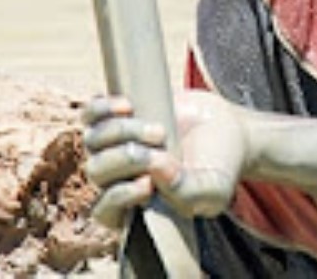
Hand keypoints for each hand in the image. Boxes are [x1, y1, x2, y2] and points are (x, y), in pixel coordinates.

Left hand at [80, 90, 247, 228]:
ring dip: (122, 132)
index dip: (119, 198)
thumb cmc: (218, 167)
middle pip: (96, 171)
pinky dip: (103, 108)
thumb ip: (186, 193)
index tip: (148, 185)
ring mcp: (115, 145)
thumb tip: (152, 172)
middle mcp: (119, 177)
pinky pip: (90, 112)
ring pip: (93, 140)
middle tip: (160, 146)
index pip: (105, 211)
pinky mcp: (117, 115)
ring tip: (159, 129)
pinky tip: (129, 106)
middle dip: (126, 159)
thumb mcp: (213, 189)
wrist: (225, 128)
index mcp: (136, 205)